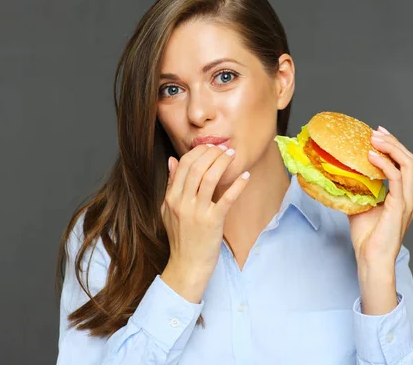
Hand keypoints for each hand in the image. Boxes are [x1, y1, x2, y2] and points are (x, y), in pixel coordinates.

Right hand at [160, 144, 249, 301]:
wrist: (187, 265)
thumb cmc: (180, 238)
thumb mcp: (168, 210)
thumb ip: (171, 185)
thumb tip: (171, 160)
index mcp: (171, 198)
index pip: (184, 164)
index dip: (199, 151)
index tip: (210, 147)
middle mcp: (182, 202)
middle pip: (197, 167)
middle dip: (212, 153)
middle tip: (224, 147)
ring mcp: (197, 212)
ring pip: (210, 177)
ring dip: (223, 162)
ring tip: (232, 155)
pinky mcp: (212, 222)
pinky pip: (227, 198)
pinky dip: (237, 185)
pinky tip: (245, 177)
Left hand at [348, 126, 412, 267]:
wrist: (371, 259)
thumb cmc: (367, 238)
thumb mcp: (360, 206)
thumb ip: (357, 190)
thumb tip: (341, 175)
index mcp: (404, 196)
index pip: (405, 164)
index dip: (393, 147)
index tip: (377, 135)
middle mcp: (410, 196)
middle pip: (409, 160)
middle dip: (393, 142)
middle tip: (375, 131)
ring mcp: (407, 201)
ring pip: (408, 164)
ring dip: (391, 148)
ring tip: (373, 138)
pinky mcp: (400, 206)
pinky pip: (396, 178)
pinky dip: (384, 163)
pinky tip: (371, 155)